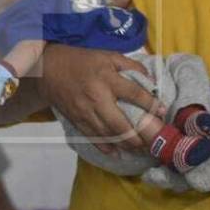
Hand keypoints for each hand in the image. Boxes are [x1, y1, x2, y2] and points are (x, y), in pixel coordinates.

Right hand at [39, 44, 168, 153]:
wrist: (48, 69)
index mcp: (106, 79)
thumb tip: (149, 81)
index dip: (150, 103)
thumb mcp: (107, 55)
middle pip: (120, 123)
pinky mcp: (76, 121)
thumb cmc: (82, 60)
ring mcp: (85, 112)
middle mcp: (97, 98)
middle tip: (151, 143)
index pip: (133, 94)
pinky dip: (105, 148)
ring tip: (140, 150)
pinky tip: (117, 153)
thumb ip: (130, 65)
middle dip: (137, 136)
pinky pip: (93, 138)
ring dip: (125, 144)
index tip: (162, 111)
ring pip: (108, 134)